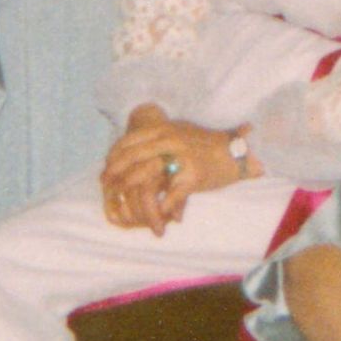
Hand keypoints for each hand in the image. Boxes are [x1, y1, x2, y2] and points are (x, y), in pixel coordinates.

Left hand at [100, 104, 241, 234]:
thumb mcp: (178, 133)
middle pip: (133, 157)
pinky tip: (154, 212)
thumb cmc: (205, 144)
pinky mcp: (194, 175)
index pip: (130, 140)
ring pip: (148, 174)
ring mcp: (182, 157)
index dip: (114, 155)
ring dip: (133, 189)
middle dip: (116, 173)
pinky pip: (172, 193)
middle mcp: (171, 140)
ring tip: (122, 201)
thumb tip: (130, 146)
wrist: (235, 153)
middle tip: (106, 186)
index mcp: (165, 128)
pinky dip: (162, 205)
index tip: (105, 168)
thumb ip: (156, 138)